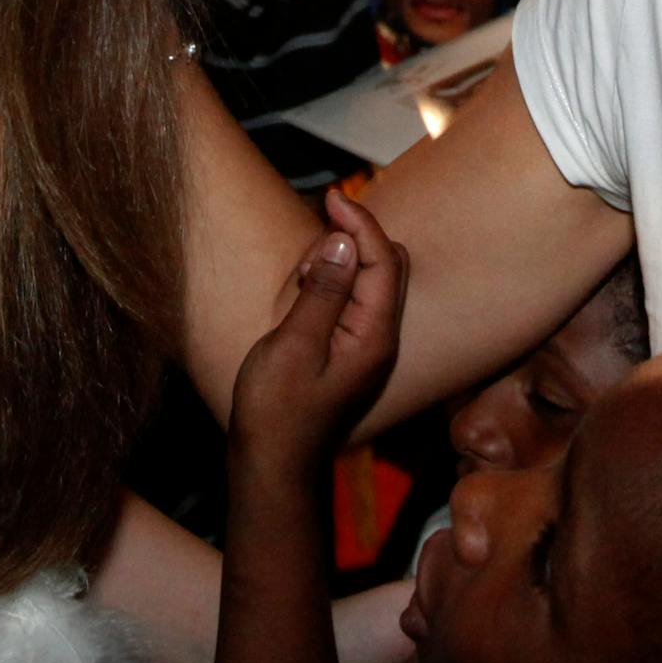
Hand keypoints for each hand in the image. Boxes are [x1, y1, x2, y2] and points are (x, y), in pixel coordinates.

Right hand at [231, 194, 408, 470]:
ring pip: (372, 279)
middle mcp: (382, 338)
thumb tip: (344, 240)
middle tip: (308, 244)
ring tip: (298, 276)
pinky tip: (303, 293)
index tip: (330, 197)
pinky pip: (355, 299)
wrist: (273, 465)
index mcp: (374, 336)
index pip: (384, 259)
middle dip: (355, 238)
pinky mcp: (351, 350)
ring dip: (341, 261)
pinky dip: (334, 282)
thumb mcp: (293, 345)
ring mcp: (368, 345)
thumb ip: (322, 290)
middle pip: (388, 264)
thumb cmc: (277, 411)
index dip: (360, 222)